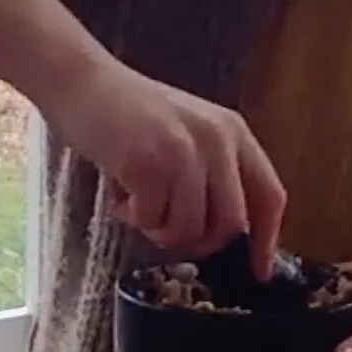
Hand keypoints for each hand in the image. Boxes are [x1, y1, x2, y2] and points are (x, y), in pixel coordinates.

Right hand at [0, 0, 285, 272]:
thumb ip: (214, 172)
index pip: (270, 195)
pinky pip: (151, 220)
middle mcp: (217, 140)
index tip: (258, 270)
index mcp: (233, 132)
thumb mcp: (189, 132)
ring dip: (160, 229)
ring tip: (139, 202)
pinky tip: (121, 193)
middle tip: (167, 229)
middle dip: (199, 241)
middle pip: (231, 224)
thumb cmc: (130, 114)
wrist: (82, 81)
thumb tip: (227, 234)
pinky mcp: (148, 164)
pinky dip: (133, 217)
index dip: (267, 240)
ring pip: (190, 229)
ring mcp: (183, 151)